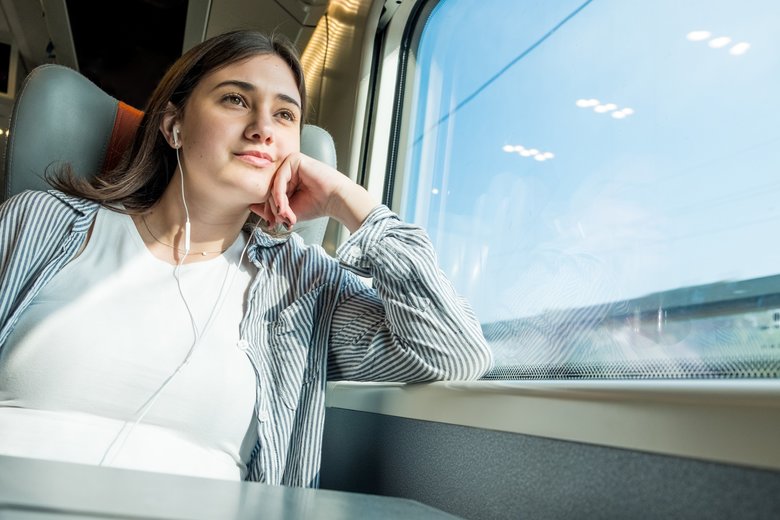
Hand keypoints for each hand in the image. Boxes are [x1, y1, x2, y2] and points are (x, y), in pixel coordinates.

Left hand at [250, 152, 378, 232]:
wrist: (336, 201)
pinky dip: (279, 195)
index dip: (269, 210)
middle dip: (272, 208)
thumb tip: (251, 206)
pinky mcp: (295, 159)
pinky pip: (279, 178)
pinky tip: (284, 206)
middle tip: (279, 221)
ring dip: (276, 204)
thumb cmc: (317, 205)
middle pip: (269, 188)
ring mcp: (291, 162)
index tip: (272, 224)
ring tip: (286, 215)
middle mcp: (288, 169)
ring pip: (272, 185)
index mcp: (287, 178)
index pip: (269, 193)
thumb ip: (271, 208)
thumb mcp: (288, 210)